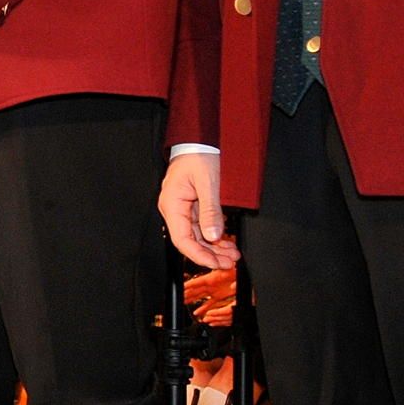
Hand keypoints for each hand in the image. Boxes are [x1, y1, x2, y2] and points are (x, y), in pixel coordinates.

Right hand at [159, 151, 239, 269]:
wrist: (198, 141)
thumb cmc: (198, 156)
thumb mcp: (208, 183)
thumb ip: (210, 211)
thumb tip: (212, 236)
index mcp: (172, 205)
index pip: (182, 239)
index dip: (198, 255)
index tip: (215, 263)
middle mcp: (174, 210)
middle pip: (190, 241)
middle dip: (209, 254)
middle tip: (229, 262)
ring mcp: (183, 209)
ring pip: (197, 236)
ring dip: (214, 247)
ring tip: (232, 254)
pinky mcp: (192, 207)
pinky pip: (202, 227)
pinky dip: (214, 235)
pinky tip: (226, 242)